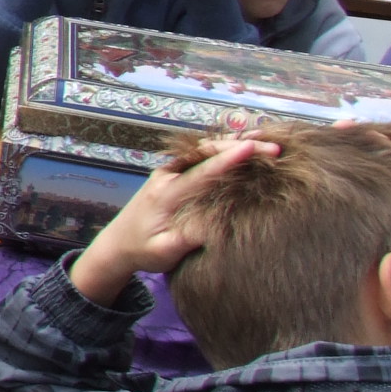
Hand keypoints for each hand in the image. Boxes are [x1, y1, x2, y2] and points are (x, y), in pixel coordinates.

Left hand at [71, 136, 270, 303]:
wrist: (116, 244)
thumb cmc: (141, 250)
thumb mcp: (164, 251)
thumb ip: (187, 239)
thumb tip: (216, 228)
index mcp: (166, 193)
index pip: (202, 171)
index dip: (228, 159)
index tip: (251, 148)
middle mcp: (167, 176)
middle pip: (205, 153)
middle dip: (238, 147)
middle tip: (274, 149)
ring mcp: (169, 172)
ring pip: (203, 150)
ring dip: (232, 144)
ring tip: (264, 140)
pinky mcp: (173, 175)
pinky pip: (200, 157)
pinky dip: (222, 150)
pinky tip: (243, 146)